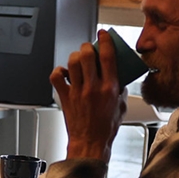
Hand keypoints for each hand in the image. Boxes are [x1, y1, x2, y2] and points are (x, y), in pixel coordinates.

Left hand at [50, 31, 126, 160]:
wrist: (90, 143)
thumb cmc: (106, 129)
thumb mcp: (121, 107)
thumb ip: (120, 91)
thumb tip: (119, 80)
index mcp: (110, 88)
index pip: (107, 57)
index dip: (105, 41)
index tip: (103, 34)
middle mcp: (93, 87)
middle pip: (87, 55)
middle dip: (87, 47)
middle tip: (89, 48)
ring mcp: (77, 92)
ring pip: (72, 63)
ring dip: (75, 56)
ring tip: (78, 59)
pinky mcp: (64, 97)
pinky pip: (57, 77)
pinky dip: (59, 71)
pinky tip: (65, 73)